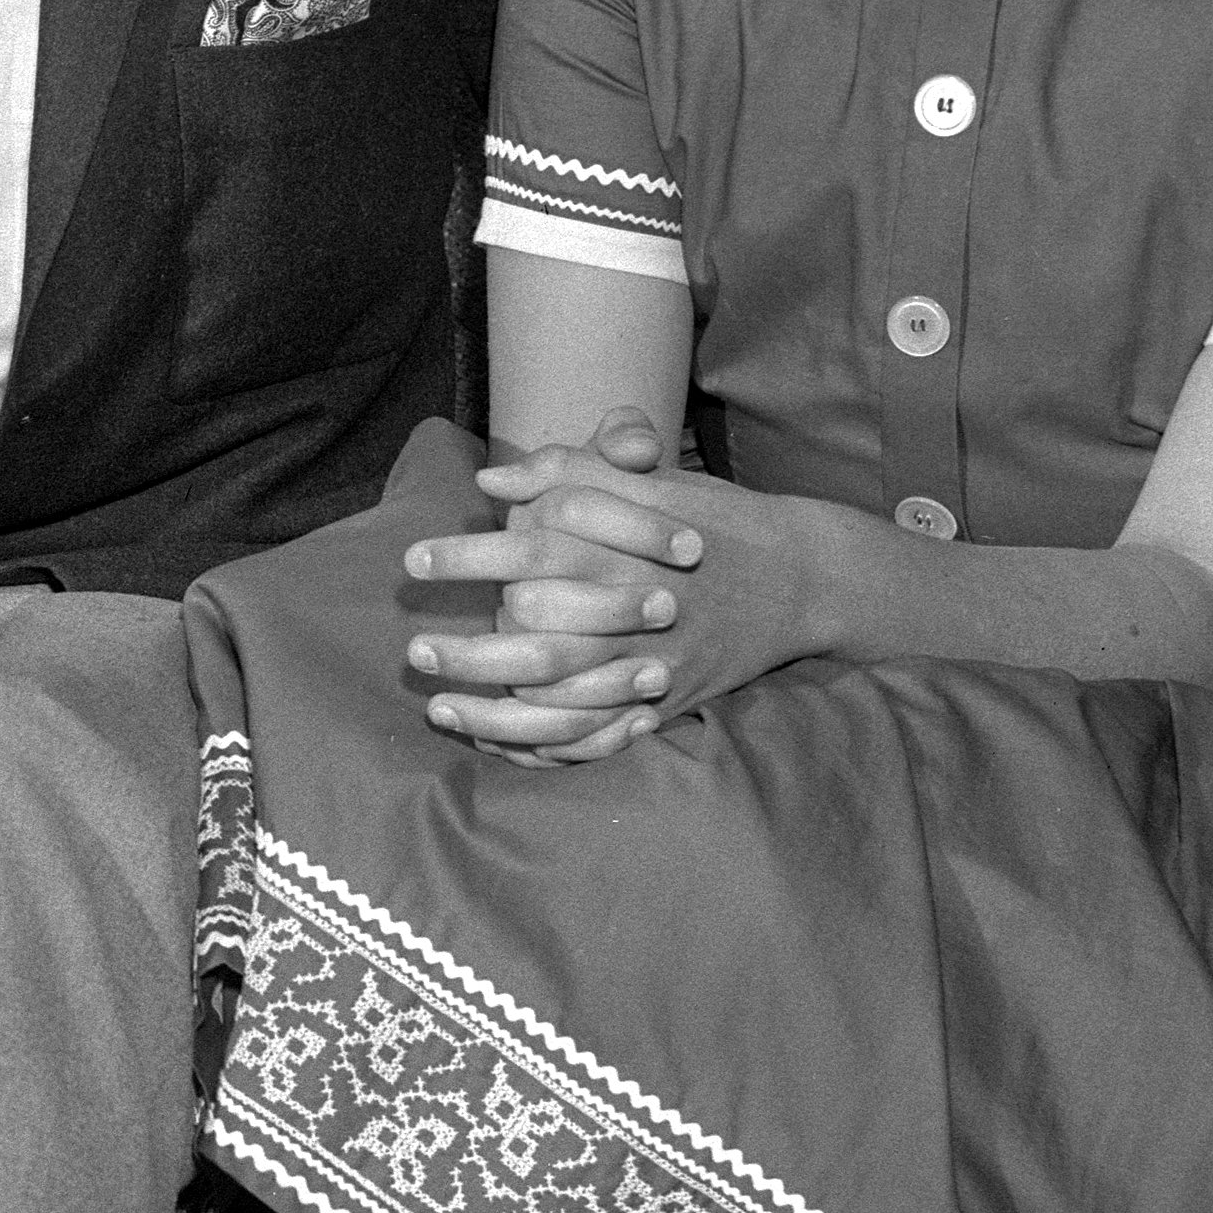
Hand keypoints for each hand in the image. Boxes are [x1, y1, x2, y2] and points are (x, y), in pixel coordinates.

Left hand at [402, 408, 697, 758]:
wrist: (799, 577)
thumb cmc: (708, 519)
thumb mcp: (647, 478)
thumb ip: (568, 467)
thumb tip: (492, 478)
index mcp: (624, 547)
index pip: (531, 548)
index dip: (466, 555)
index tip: (413, 560)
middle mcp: (634, 609)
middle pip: (537, 639)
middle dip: (468, 652)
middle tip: (414, 650)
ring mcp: (652, 662)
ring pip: (560, 699)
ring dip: (492, 711)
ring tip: (438, 707)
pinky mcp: (665, 700)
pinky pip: (596, 735)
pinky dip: (545, 744)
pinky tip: (498, 741)